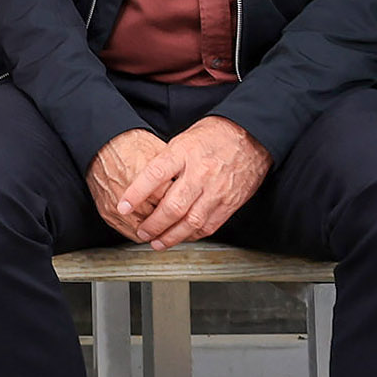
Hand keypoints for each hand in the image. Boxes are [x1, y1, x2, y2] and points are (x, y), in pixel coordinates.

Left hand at [87, 117, 268, 246]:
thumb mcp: (185, 137)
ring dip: (170, 236)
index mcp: (185, 152)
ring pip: (190, 221)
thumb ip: (167, 160)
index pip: (156, 174)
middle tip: (141, 232)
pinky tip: (181, 237)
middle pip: (173, 206)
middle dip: (153, 224)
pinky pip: (208, 225)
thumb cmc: (216, 134)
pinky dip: (192, 235)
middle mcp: (201, 172)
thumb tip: (146, 182)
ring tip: (157, 242)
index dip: (137, 193)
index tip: (123, 206)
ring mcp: (216, 190)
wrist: (252, 136)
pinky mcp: (230, 203)